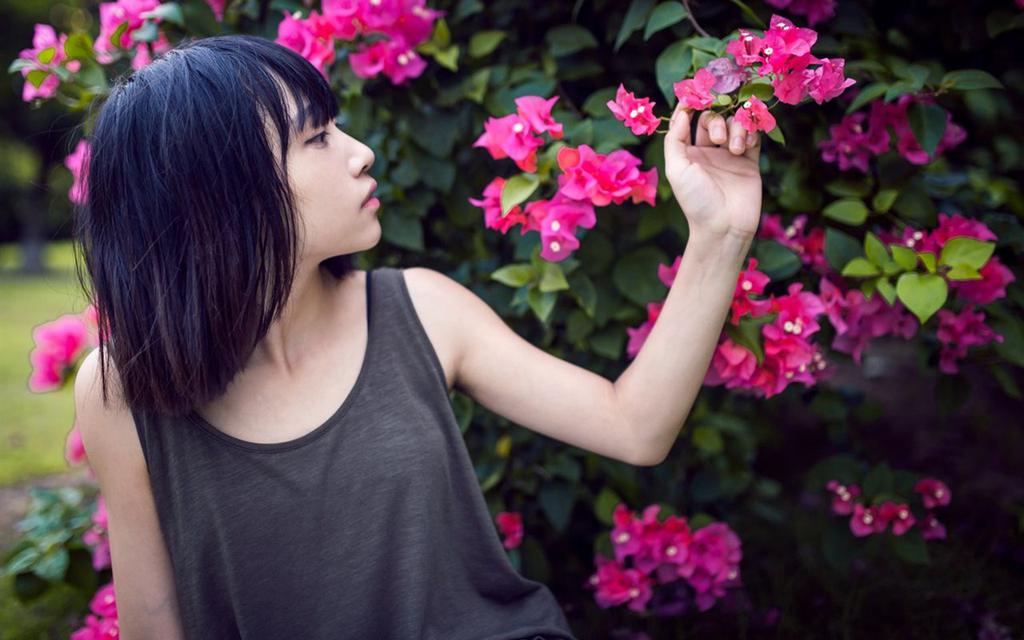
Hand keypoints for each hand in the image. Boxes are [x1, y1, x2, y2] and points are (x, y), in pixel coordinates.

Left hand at [664, 103, 763, 240]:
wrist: (725, 227)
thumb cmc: (696, 202)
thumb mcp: (676, 170)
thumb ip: (675, 139)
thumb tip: (681, 112)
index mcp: (688, 152)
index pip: (690, 119)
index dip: (693, 104)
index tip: (698, 92)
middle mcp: (708, 151)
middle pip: (714, 118)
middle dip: (718, 120)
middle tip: (719, 139)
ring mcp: (730, 155)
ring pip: (735, 123)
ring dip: (736, 129)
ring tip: (734, 150)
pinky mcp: (750, 161)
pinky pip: (753, 135)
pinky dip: (751, 134)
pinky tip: (745, 147)